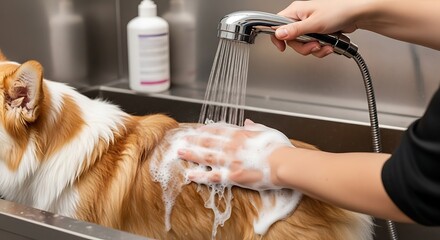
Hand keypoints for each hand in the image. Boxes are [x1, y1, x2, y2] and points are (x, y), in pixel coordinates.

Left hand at [178, 119, 293, 190]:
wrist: (284, 163)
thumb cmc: (279, 148)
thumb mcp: (267, 131)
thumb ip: (254, 127)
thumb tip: (248, 122)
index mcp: (240, 134)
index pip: (218, 130)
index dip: (206, 130)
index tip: (197, 130)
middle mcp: (231, 146)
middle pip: (208, 142)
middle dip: (194, 140)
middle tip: (182, 139)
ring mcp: (230, 161)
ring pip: (206, 157)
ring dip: (191, 154)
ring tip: (180, 152)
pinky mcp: (232, 176)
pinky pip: (212, 176)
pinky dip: (200, 175)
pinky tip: (189, 174)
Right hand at [271, 0, 362, 56]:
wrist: (357, 14)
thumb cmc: (339, 11)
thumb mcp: (314, 23)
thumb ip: (295, 30)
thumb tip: (278, 34)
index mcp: (296, 11)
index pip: (277, 25)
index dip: (278, 38)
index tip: (282, 48)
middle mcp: (301, 18)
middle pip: (291, 40)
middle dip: (304, 47)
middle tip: (314, 45)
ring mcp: (309, 26)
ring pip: (303, 45)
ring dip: (314, 49)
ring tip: (325, 45)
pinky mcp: (318, 33)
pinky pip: (313, 45)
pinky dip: (321, 49)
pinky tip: (329, 46)